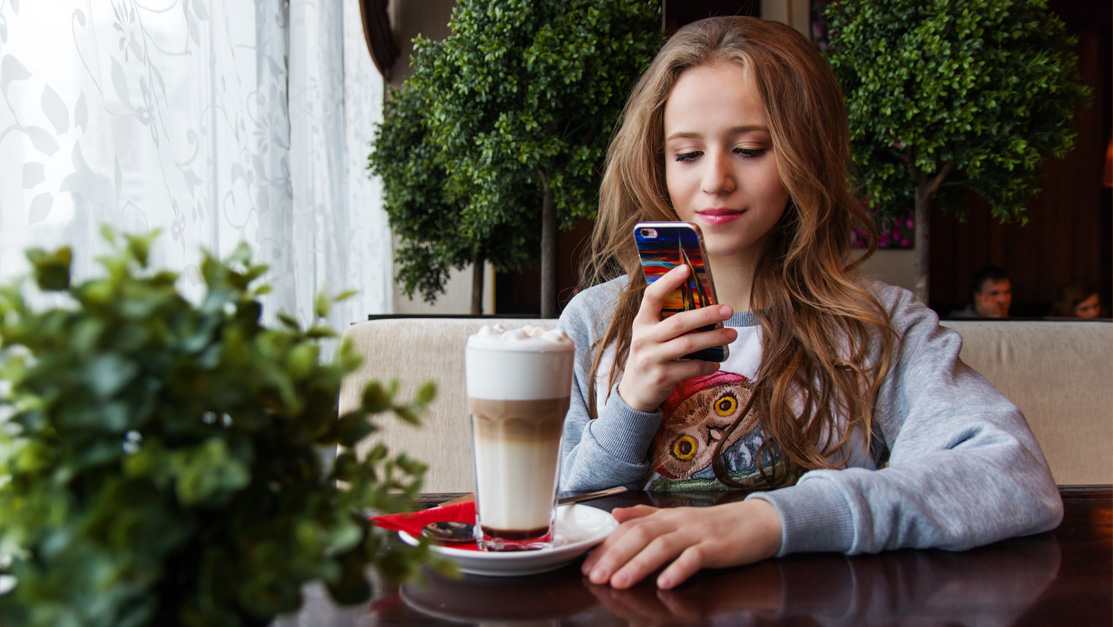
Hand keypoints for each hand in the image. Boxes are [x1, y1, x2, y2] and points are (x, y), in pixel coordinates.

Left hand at [582, 499, 782, 589]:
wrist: (759, 522)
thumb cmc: (715, 525)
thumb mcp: (678, 518)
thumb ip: (646, 516)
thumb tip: (615, 515)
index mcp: (666, 517)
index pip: (629, 528)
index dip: (606, 545)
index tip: (586, 564)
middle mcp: (678, 522)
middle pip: (641, 536)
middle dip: (615, 556)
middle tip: (595, 577)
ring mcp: (698, 534)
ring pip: (663, 546)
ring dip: (639, 565)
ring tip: (620, 583)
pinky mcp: (718, 548)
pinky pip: (696, 558)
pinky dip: (679, 570)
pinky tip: (665, 583)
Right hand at [618, 264, 736, 412]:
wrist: (635, 391)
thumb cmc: (650, 355)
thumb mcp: (651, 335)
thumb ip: (667, 320)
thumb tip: (704, 302)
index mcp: (641, 322)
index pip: (651, 296)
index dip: (668, 281)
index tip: (687, 269)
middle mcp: (644, 339)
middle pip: (678, 322)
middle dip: (706, 314)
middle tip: (728, 309)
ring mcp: (651, 359)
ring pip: (688, 344)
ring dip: (714, 338)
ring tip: (732, 334)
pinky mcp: (662, 377)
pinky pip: (691, 368)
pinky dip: (707, 365)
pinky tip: (716, 362)